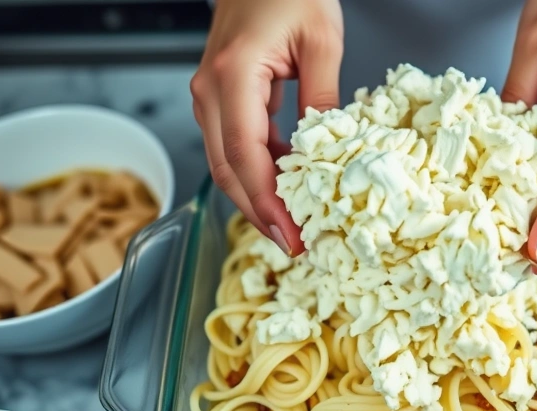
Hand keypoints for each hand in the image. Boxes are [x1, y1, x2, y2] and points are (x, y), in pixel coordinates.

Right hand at [191, 0, 342, 255]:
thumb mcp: (322, 41)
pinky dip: (257, 172)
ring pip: (225, 163)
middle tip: (295, 244)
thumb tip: (328, 154)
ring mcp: (208, 95)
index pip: (245, 156)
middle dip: (259, 214)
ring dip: (257, 198)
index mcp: (234, 75)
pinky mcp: (218, 97)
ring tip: (293, 225)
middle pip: (227, 170)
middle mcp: (211, 90)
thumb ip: (323, 99)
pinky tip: (285, 188)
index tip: (292, 235)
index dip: (267, 203)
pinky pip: (232, 146)